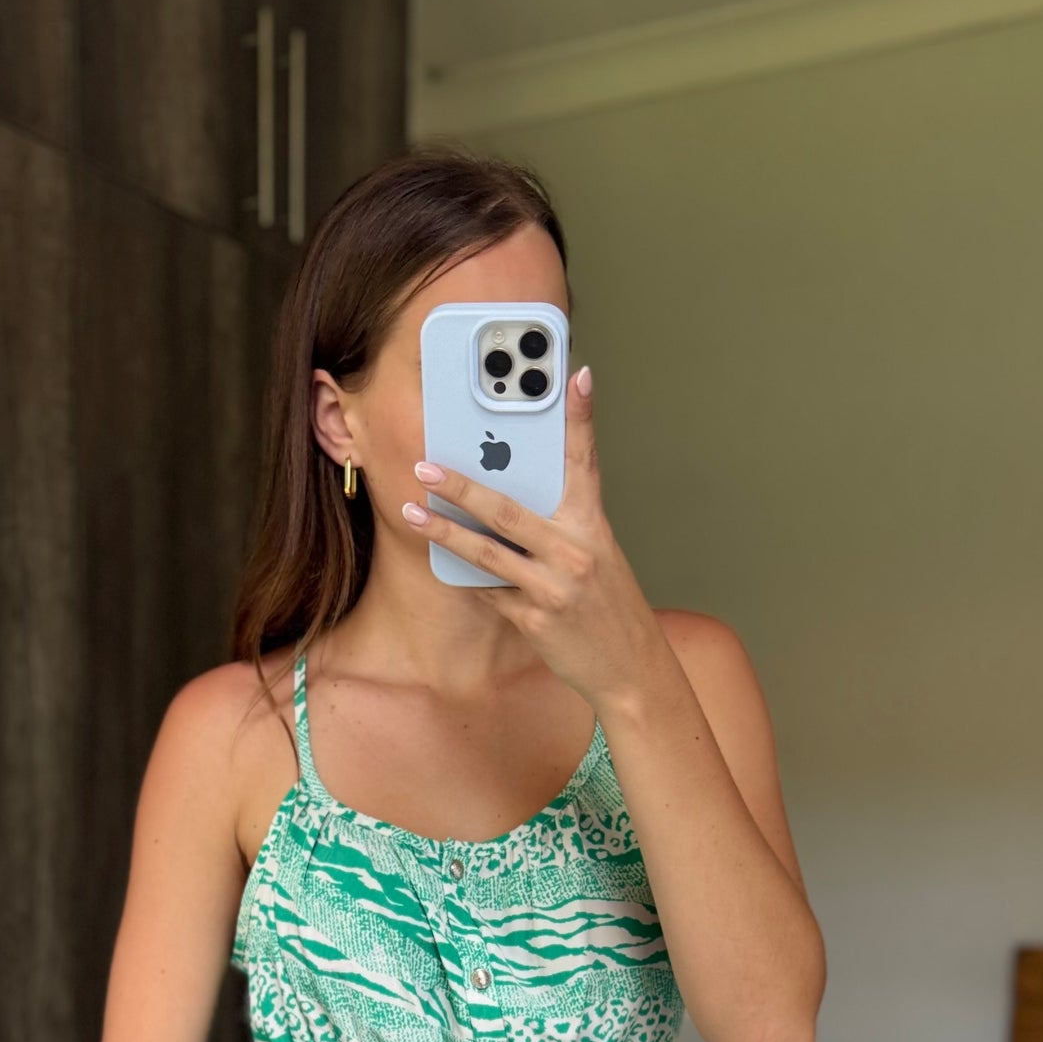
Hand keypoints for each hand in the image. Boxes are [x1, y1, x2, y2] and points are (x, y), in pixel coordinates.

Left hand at [403, 366, 665, 714]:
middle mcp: (575, 551)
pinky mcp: (536, 619)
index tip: (575, 375)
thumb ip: (560, 527)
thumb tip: (511, 503)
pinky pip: (490, 591)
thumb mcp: (597, 555)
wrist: (631, 666)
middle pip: (507, 510)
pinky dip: (468, 577)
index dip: (581, 417)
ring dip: (443, 533)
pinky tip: (445, 563)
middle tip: (425, 467)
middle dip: (461, 486)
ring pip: (486, 553)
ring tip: (412, 513)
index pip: (585, 461)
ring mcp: (554, 587)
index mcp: (593, 526)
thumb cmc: (609, 606)